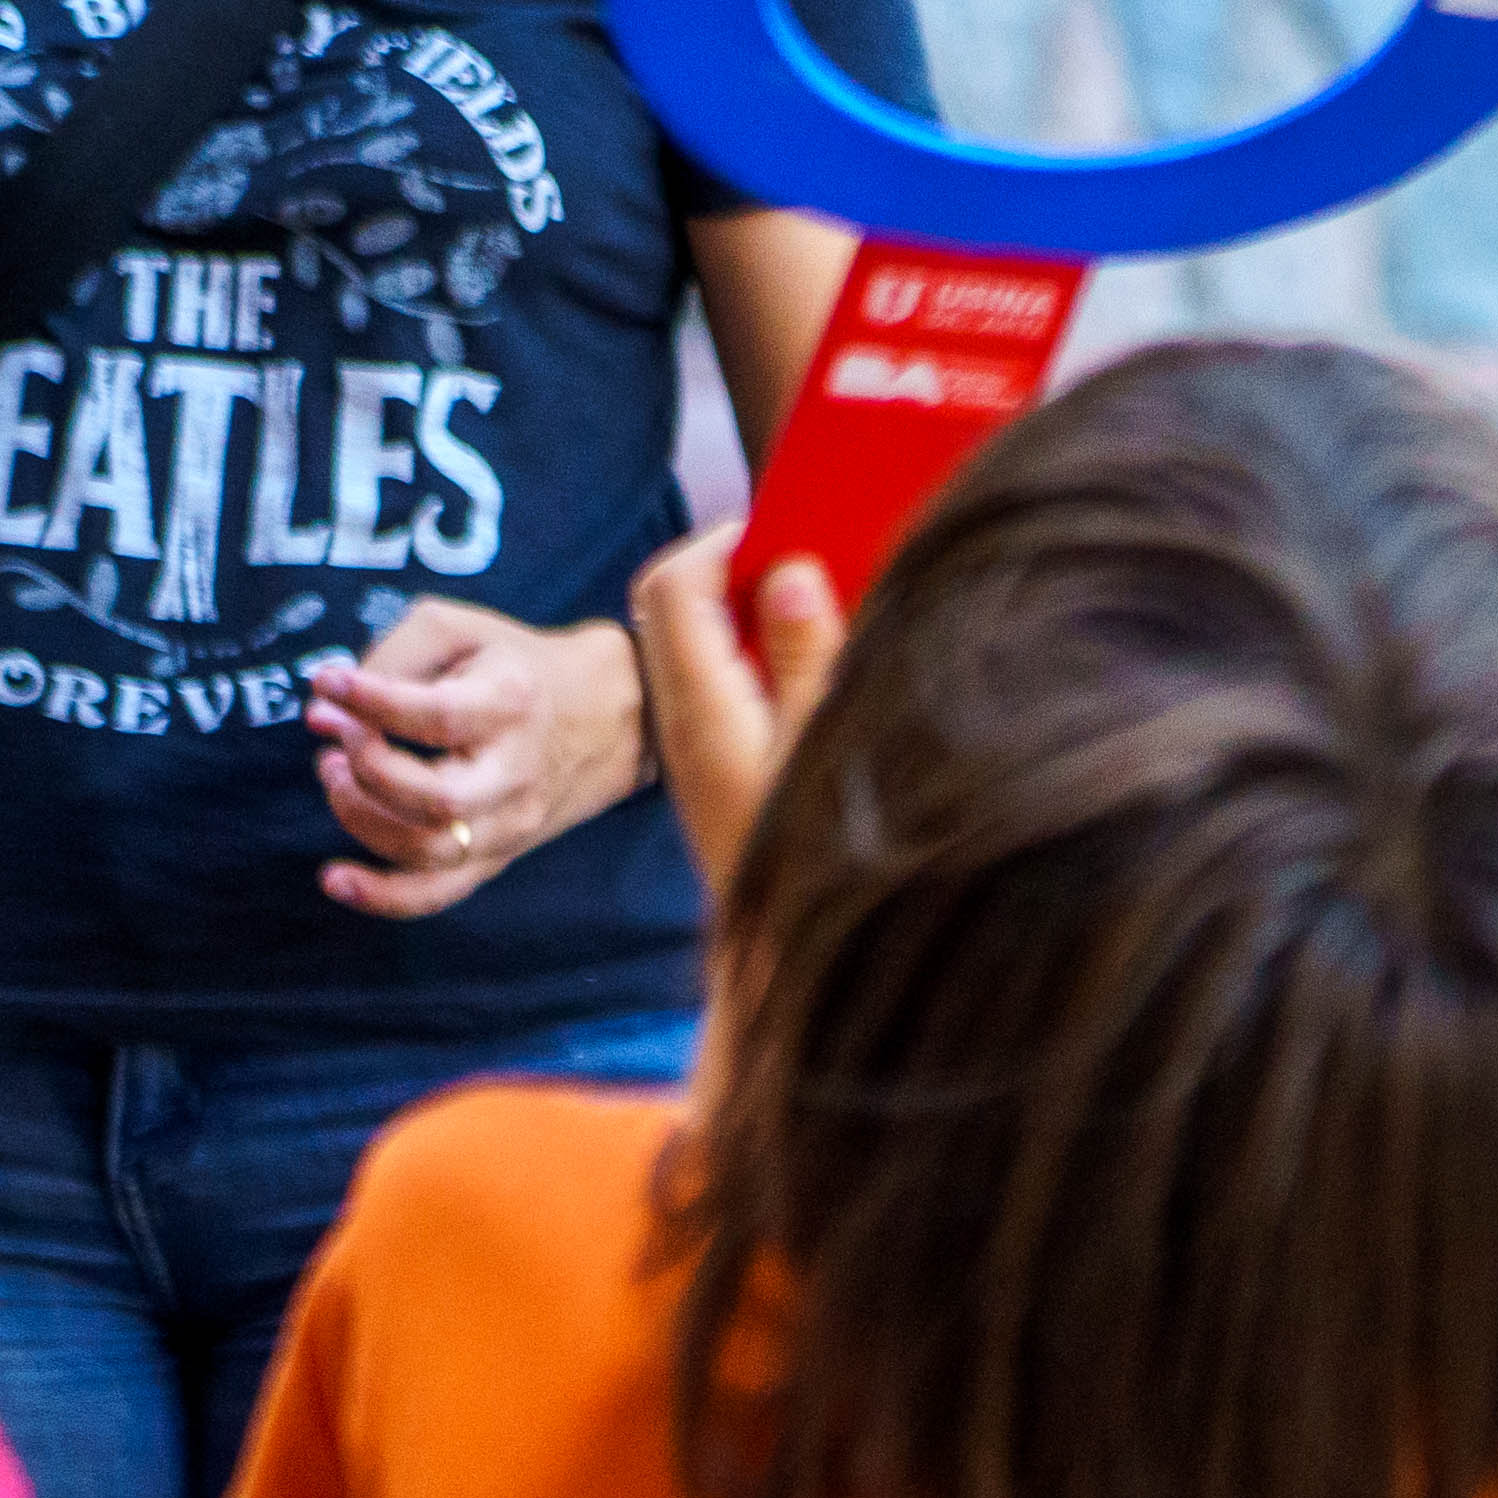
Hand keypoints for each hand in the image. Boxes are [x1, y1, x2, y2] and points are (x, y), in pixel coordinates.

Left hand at [304, 598, 649, 918]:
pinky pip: (437, 894)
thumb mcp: (461, 628)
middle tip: (341, 733)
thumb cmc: (517, 665)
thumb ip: (391, 655)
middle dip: (368, 768)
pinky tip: (334, 879)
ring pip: (427, 850)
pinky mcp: (497, 856)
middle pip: (436, 800)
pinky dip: (381, 896)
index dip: (372, 701)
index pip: (438, 716)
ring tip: (336, 774)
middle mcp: (515, 774)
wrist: (610, 717)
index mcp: (511, 706)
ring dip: (361, 817)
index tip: (328, 682)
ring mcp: (509, 825)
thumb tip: (326, 711)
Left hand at [626, 522, 842, 892]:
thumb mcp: (825, 747)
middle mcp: (685, 726)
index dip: (719, 542)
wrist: (792, 968)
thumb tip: (785, 572)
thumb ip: (806, 657)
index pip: (672, 588)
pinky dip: (757, 664)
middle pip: (678, 613)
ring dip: (749, 619)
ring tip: (818, 613)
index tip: (781, 528)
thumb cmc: (814, 862)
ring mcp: (699, 754)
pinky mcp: (719, 776)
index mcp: (703, 709)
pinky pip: (721, 692)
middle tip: (807, 562)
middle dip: (736, 572)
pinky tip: (811, 679)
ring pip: (700, 652)